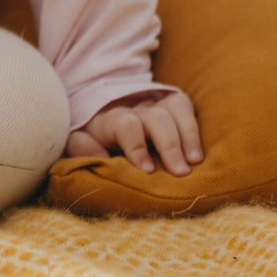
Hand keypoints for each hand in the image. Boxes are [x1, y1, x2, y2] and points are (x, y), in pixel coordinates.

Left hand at [66, 89, 203, 178]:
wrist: (102, 110)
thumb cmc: (93, 137)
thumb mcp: (79, 142)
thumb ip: (82, 147)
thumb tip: (100, 157)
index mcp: (110, 120)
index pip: (126, 126)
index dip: (137, 146)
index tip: (147, 170)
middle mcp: (135, 109)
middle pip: (156, 118)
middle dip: (169, 145)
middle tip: (180, 172)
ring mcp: (155, 104)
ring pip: (174, 111)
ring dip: (186, 137)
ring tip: (194, 163)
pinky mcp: (170, 104)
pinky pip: (185, 108)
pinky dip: (194, 130)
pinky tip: (198, 154)